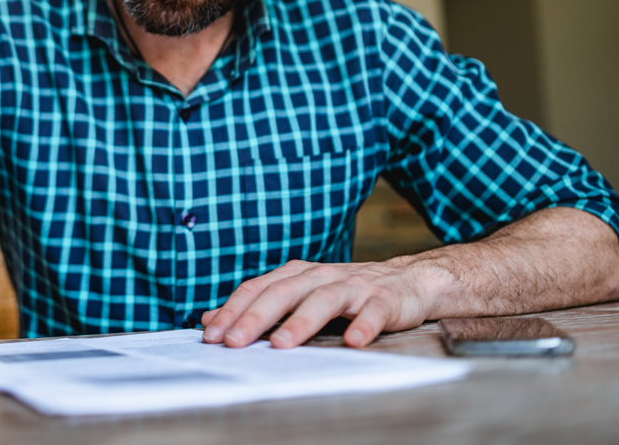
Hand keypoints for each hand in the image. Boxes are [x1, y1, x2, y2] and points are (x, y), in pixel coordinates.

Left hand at [199, 258, 442, 348]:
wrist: (409, 280)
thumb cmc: (347, 293)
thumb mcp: (299, 295)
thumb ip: (258, 306)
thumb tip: (210, 319)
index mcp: (296, 275)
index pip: (257, 289)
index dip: (232, 310)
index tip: (211, 335)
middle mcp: (321, 276)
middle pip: (283, 292)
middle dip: (256, 317)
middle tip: (234, 342)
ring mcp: (353, 286)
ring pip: (323, 300)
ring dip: (301, 321)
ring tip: (282, 344)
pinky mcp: (384, 300)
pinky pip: (373, 312)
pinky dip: (364, 326)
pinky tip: (354, 341)